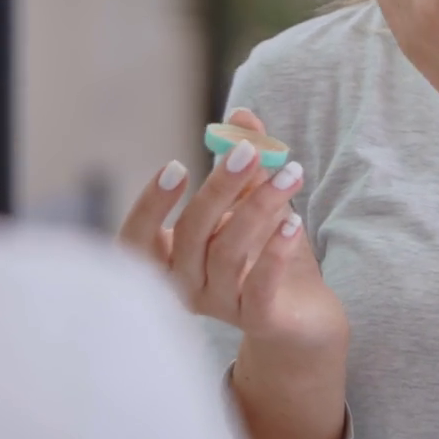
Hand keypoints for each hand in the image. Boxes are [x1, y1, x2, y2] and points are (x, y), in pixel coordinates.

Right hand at [117, 110, 347, 354]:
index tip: (177, 166)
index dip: (149, 207)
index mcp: (170, 259)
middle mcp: (187, 286)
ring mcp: (221, 306)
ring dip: (259, 207)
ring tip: (290, 174)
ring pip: (228, 253)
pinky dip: (274, 251)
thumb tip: (242, 117)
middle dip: (220, 187)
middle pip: (192, 235)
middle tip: (249, 151)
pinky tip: (293, 221)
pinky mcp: (259, 321)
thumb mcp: (250, 202)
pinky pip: (260, 287)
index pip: (137, 240)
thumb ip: (243, 163)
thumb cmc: (262, 252)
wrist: (301, 314)